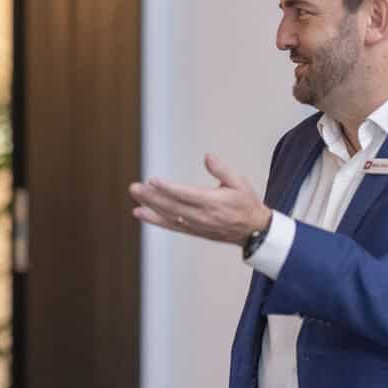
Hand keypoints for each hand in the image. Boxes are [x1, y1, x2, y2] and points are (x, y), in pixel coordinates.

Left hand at [128, 153, 273, 244]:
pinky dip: (154, 220)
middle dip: (152, 197)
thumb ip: (222, 170)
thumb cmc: (245, 203)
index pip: (186, 195)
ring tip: (135, 195)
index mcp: (213, 202)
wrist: (252, 230)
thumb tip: (208, 156)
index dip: (168, 188)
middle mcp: (202, 215)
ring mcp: (195, 225)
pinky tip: (140, 213)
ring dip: (150, 206)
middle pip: (172, 206)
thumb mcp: (240, 183)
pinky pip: (170, 226)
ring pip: (168, 215)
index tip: (152, 180)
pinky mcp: (192, 230)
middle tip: (135, 187)